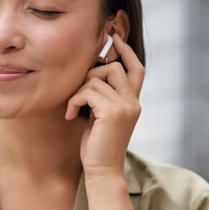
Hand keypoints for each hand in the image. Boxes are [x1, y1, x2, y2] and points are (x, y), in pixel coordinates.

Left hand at [65, 34, 144, 176]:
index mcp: (133, 102)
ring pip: (97, 78)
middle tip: (79, 91)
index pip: (137, 68)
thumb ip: (103, 96)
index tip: (114, 38)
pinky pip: (87, 91)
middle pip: (114, 67)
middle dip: (92, 73)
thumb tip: (91, 72)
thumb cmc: (97, 145)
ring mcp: (125, 106)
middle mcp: (133, 102)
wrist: (102, 171)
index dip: (127, 51)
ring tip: (74, 108)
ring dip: (79, 90)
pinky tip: (70, 115)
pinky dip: (74, 101)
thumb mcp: (102, 115)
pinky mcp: (113, 112)